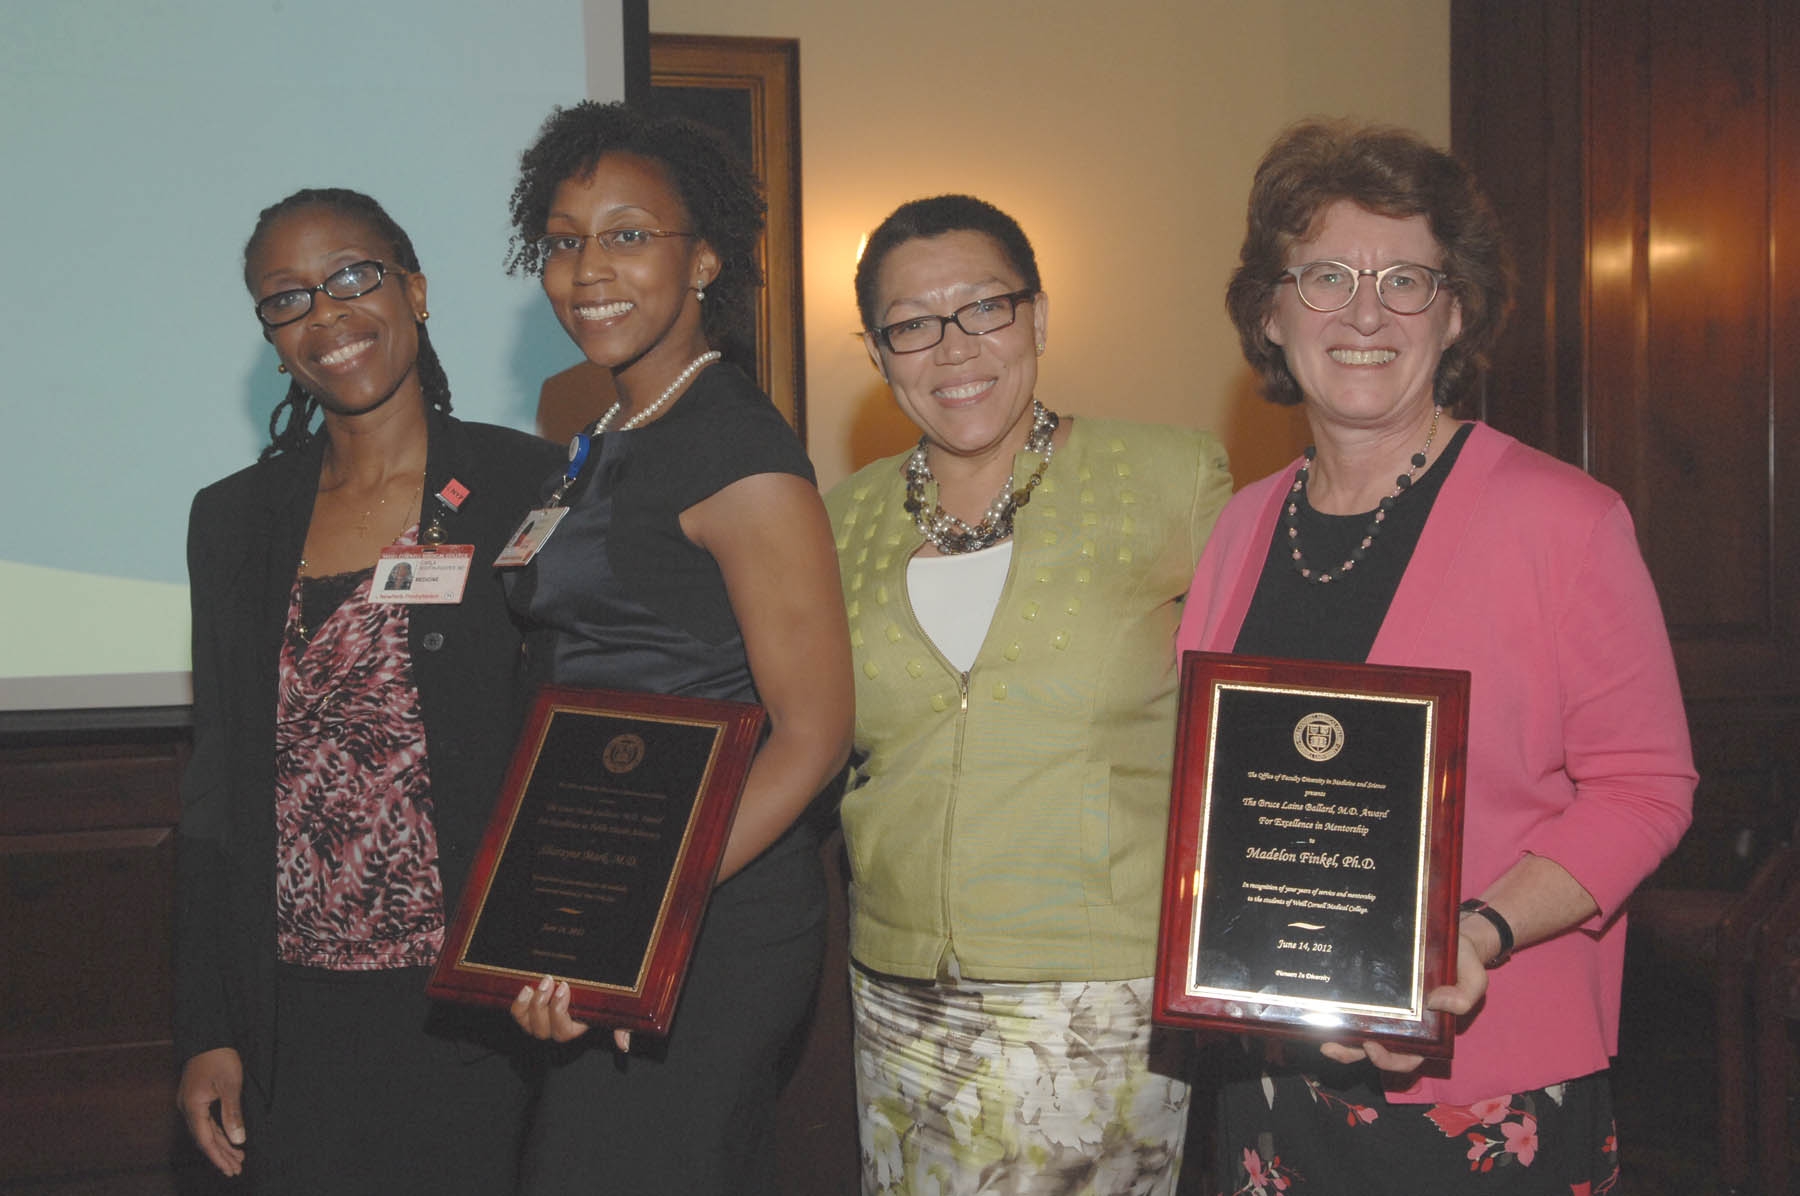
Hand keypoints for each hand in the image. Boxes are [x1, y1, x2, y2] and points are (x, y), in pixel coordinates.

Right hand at [176, 1046, 245, 1175]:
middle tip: (237, 1169)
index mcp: (193, 1107)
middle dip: (221, 1155)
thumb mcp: (231, 1084)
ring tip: (237, 1159)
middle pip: (205, 1139)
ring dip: (221, 1145)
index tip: (231, 1169)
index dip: (219, 1157)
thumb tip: (238, 1140)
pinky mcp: (196, 1098)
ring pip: (206, 1131)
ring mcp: (190, 1103)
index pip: (206, 1140)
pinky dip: (219, 1133)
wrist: (209, 1034)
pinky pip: (206, 1122)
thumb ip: (233, 1113)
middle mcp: (188, 1108)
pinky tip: (229, 1140)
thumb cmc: (220, 1057)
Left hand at [511, 975, 629, 1048]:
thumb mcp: (614, 1009)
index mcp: (575, 1028)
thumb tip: (624, 1045)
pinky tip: (526, 989)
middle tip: (550, 981)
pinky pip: (518, 1015)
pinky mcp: (528, 1011)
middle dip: (543, 1004)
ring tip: (537, 984)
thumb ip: (621, 1026)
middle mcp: (555, 1028)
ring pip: (528, 1024)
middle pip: (542, 1030)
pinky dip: (519, 1004)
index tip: (565, 987)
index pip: (562, 1031)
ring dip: (530, 1005)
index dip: (559, 1011)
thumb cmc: (600, 994)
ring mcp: (539, 1021)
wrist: (581, 978)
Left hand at [1319, 931, 1488, 1073]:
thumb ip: (1464, 995)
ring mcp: (1386, 1008)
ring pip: (1360, 1034)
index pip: (1407, 1057)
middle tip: (1334, 1047)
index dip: (1389, 1060)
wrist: (1454, 935)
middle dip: (1353, 1054)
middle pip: (1375, 1050)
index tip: (1372, 1047)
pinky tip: (1323, 1006)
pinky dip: (1340, 1011)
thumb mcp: (1473, 979)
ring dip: (1341, 1040)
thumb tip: (1437, 1003)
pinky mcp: (1374, 989)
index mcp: (1427, 1031)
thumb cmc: (1463, 962)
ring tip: (1321, 1035)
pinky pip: (1356, 1005)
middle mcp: (1403, 1024)